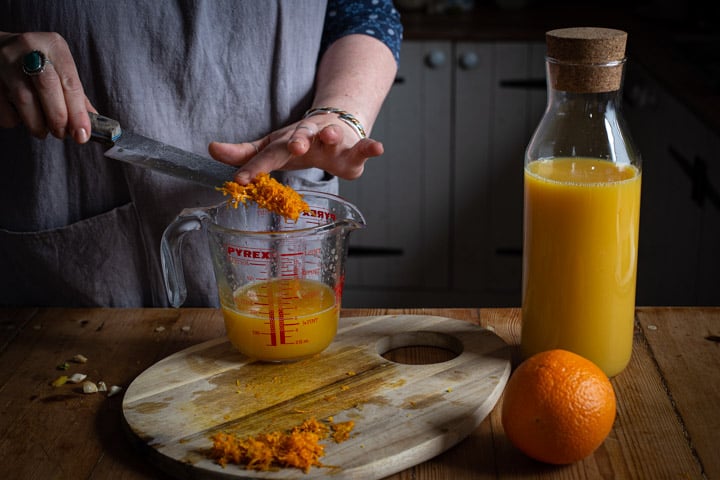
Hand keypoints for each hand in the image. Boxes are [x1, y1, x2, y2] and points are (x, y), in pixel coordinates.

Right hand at [0, 32, 92, 142]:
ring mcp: (5, 60)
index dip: (78, 113)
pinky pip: (4, 107)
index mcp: (54, 45)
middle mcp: (29, 47)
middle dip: (58, 118)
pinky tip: (20, 116)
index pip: (71, 83)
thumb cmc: (37, 64)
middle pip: (48, 88)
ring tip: (42, 130)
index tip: (82, 135)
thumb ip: (76, 97)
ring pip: (24, 99)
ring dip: (37, 124)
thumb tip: (89, 127)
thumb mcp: (59, 71)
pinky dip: (15, 120)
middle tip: (61, 134)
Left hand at [208, 114, 383, 183]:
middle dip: (298, 140)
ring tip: (332, 135)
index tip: (240, 180)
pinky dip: (372, 147)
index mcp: (286, 142)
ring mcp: (333, 142)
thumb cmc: (299, 141)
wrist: (335, 122)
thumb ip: (245, 153)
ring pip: (333, 136)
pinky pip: (364, 148)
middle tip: (294, 147)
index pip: (268, 155)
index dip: (254, 167)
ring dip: (332, 134)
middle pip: (302, 137)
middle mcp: (309, 138)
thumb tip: (210, 149)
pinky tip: (379, 148)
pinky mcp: (354, 151)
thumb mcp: (272, 146)